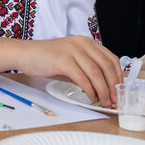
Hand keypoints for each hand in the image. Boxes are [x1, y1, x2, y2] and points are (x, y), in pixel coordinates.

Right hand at [0, 35, 121, 106]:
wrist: (25, 54)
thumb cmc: (47, 58)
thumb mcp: (71, 60)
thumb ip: (86, 69)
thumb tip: (103, 88)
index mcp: (87, 42)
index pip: (111, 59)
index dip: (118, 77)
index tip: (119, 90)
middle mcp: (82, 44)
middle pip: (106, 66)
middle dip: (112, 86)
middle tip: (113, 100)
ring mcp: (72, 51)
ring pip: (96, 73)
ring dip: (102, 91)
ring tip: (103, 102)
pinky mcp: (63, 60)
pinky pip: (82, 78)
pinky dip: (89, 90)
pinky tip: (89, 97)